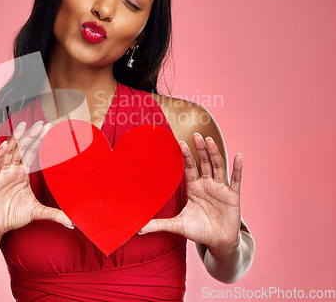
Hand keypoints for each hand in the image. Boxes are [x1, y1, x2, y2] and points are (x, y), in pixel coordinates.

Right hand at [0, 121, 73, 236]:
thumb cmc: (14, 215)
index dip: (39, 140)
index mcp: (23, 173)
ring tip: (23, 126)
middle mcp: (12, 170)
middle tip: (41, 124)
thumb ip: (54, 214)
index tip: (48, 129)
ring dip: (15, 139)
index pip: (32, 152)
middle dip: (31, 136)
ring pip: (9, 152)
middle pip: (22, 148)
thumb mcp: (37, 212)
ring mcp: (2, 173)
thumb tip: (72, 222)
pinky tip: (5, 146)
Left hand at [139, 133, 242, 251]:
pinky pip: (236, 179)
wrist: (218, 242)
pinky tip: (238, 156)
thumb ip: (159, 225)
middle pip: (203, 162)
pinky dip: (237, 168)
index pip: (189, 167)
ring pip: (217, 166)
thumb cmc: (198, 230)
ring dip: (214, 153)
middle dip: (200, 149)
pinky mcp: (233, 195)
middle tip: (196, 135)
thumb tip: (138, 229)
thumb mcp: (178, 226)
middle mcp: (207, 184)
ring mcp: (220, 188)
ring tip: (209, 140)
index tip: (179, 143)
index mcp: (194, 187)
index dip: (185, 156)